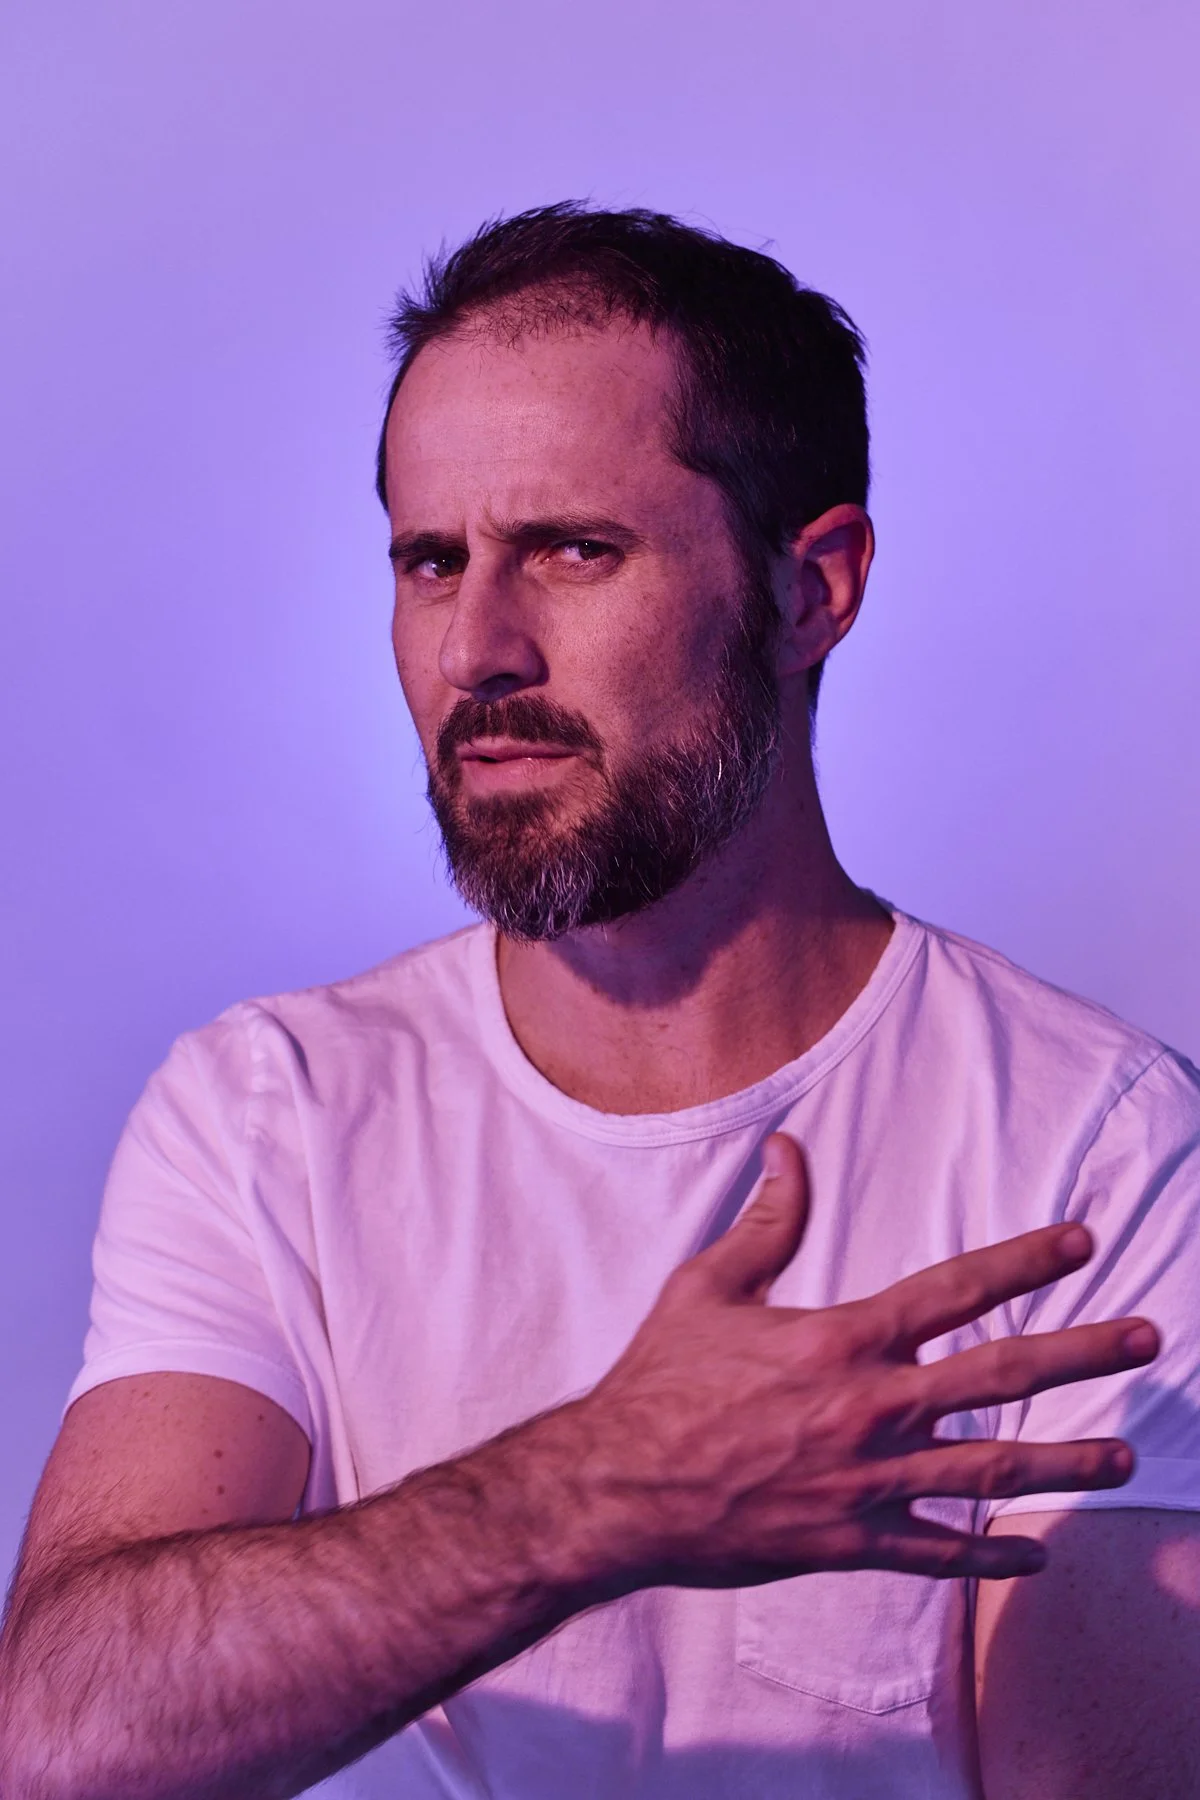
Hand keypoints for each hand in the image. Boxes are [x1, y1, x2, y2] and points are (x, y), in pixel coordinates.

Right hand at [578, 1133, 1158, 1585]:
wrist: (621, 1489)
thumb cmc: (659, 1381)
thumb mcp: (706, 1286)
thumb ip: (765, 1222)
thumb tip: (787, 1149)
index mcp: (842, 1340)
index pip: (954, 1290)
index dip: (1024, 1261)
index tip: (1080, 1242)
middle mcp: (870, 1408)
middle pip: (1000, 1377)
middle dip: (1081, 1354)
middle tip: (1145, 1338)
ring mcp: (867, 1481)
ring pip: (989, 1473)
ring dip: (1063, 1463)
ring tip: (1123, 1458)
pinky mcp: (850, 1541)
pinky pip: (937, 1552)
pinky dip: (989, 1555)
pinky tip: (1034, 1554)